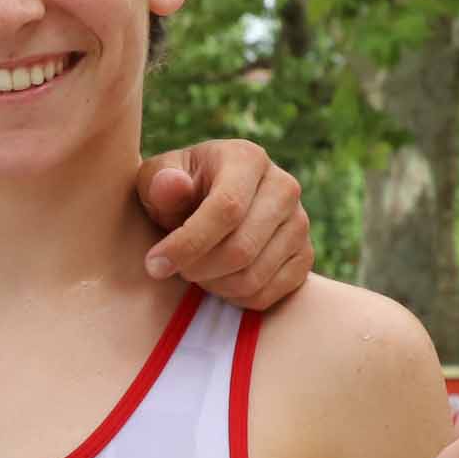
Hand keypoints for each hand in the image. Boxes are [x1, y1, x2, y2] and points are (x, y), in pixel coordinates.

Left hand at [137, 140, 310, 307]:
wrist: (209, 203)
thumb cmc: (176, 191)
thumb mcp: (156, 179)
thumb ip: (160, 182)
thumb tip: (173, 185)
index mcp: (248, 158)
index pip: (227, 208)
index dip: (188, 243)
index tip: (154, 265)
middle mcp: (284, 187)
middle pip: (241, 249)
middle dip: (197, 269)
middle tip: (173, 268)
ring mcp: (300, 222)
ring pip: (253, 276)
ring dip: (213, 285)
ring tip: (195, 270)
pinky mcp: (305, 255)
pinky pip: (268, 295)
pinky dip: (234, 298)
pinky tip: (217, 280)